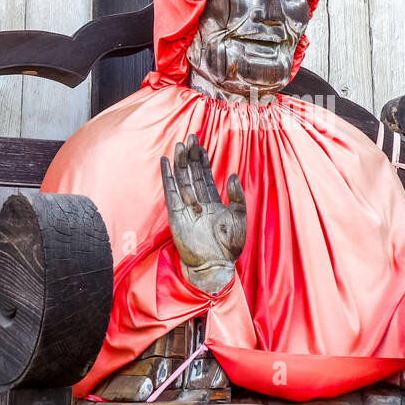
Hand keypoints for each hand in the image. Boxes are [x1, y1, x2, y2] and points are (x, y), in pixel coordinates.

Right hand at [160, 133, 245, 294]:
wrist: (213, 266)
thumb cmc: (228, 247)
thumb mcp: (239, 219)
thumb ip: (236, 197)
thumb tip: (233, 175)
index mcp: (214, 203)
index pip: (206, 177)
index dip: (203, 161)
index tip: (200, 144)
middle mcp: (199, 203)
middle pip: (193, 175)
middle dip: (192, 156)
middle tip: (190, 137)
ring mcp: (186, 208)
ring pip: (182, 180)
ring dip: (181, 163)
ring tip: (180, 145)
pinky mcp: (176, 216)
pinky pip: (171, 193)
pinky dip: (168, 178)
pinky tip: (165, 164)